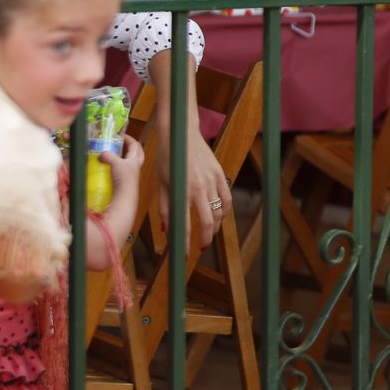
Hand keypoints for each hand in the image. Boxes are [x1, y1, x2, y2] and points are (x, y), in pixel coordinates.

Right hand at [102, 134, 145, 191]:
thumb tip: (100, 154)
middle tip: (120, 144)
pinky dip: (115, 167)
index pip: (135, 145)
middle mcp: (134, 166)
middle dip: (129, 147)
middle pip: (136, 153)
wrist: (124, 196)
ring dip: (121, 158)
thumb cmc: (124, 178)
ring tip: (111, 155)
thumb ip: (108, 156)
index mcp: (135, 159)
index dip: (129, 139)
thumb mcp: (116, 163)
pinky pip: (121, 171)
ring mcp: (130, 174)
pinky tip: (107, 168)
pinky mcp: (124, 182)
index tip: (121, 135)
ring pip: (128, 162)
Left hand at [152, 120, 231, 246]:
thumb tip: (168, 229)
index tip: (185, 255)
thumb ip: (166, 207)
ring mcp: (213, 180)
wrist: (181, 133)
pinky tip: (219, 215)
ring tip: (209, 232)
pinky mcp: (220, 173)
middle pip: (209, 221)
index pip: (186, 224)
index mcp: (183, 191)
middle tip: (200, 246)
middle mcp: (200, 187)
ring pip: (220, 211)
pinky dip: (224, 210)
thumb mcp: (162, 183)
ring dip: (215, 226)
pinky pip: (227, 198)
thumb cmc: (167, 158)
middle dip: (205, 238)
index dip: (186, 243)